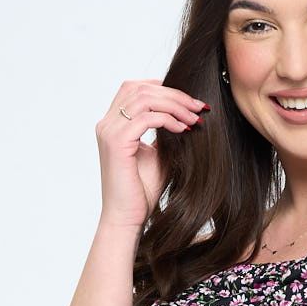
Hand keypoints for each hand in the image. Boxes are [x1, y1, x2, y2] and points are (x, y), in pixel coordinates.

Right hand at [95, 80, 209, 227]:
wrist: (128, 217)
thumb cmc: (142, 191)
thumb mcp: (158, 155)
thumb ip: (165, 133)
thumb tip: (188, 115)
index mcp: (113, 123)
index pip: (134, 88)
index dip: (163, 87)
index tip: (190, 101)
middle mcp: (107, 124)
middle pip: (140, 88)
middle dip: (174, 94)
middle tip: (199, 107)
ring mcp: (109, 131)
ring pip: (144, 99)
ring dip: (174, 105)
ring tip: (194, 118)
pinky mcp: (116, 143)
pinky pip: (146, 118)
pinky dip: (168, 120)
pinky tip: (183, 129)